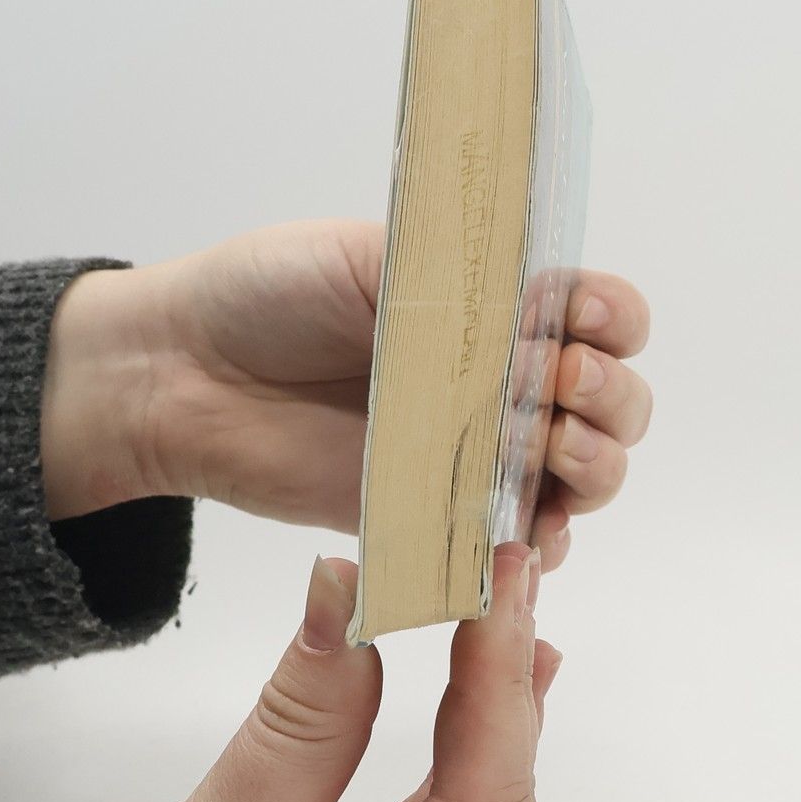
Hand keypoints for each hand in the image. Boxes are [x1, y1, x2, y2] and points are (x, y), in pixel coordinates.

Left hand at [42, 219, 652, 567]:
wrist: (182, 372)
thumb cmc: (271, 294)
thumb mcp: (372, 256)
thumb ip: (461, 285)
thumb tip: (532, 313)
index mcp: (503, 301)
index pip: (607, 312)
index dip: (614, 315)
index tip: (581, 314)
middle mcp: (507, 378)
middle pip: (618, 400)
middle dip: (610, 394)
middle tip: (554, 382)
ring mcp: (481, 452)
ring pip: (591, 473)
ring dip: (593, 463)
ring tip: (543, 448)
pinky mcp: (443, 519)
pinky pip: (524, 546)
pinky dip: (546, 542)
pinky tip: (528, 527)